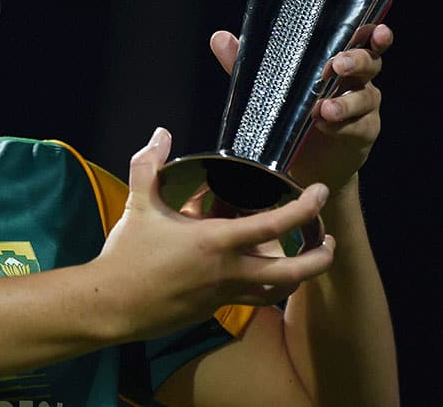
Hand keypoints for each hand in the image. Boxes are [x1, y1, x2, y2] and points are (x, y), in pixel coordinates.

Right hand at [93, 127, 334, 340]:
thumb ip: (150, 164)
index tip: (320, 192)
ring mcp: (224, 294)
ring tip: (307, 259)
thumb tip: (161, 134)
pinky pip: (252, 299)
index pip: (275, 225)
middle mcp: (228, 271)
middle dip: (321, 257)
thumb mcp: (138, 203)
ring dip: (300, 276)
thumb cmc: (127, 253)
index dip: (305, 208)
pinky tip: (263, 273)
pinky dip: (267, 286)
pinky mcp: (213, 309)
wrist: (112, 304)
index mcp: (216, 241)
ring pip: (278, 291)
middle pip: (294, 272)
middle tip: (330, 238)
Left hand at [209, 24, 393, 190]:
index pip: (363, 42)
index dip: (374, 36)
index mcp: (340, 62)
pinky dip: (341, 126)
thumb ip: (245, 63)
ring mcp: (364, 108)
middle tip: (336, 66)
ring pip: (365, 98)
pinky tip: (323, 126)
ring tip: (322, 108)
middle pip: (369, 64)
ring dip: (345, 102)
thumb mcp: (267, 86)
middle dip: (356, 62)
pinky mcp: (362, 133)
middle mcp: (358, 81)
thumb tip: (219, 37)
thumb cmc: (290, 113)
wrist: (304, 161)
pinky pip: (356, 127)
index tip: (375, 31)